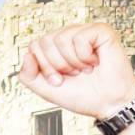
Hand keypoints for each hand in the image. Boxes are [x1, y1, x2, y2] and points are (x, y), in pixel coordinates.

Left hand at [18, 23, 134, 121]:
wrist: (107, 103)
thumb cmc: (82, 95)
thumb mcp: (46, 90)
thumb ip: (28, 76)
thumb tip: (27, 55)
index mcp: (55, 48)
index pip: (34, 46)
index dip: (43, 66)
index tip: (58, 80)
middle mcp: (69, 36)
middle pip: (45, 41)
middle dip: (56, 65)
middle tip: (72, 74)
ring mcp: (85, 32)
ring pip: (60, 38)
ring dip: (72, 62)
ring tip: (84, 69)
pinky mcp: (101, 31)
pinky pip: (80, 37)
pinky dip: (85, 56)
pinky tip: (94, 62)